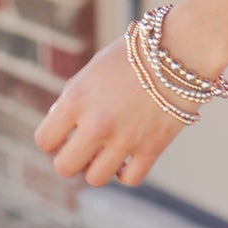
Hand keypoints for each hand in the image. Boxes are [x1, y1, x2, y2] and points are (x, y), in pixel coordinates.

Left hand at [33, 33, 192, 187]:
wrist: (183, 47)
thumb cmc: (137, 52)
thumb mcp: (95, 68)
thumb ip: (74, 96)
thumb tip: (60, 121)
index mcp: (77, 98)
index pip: (44, 140)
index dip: (53, 139)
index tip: (65, 132)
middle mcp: (97, 123)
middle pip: (65, 167)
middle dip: (72, 158)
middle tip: (85, 145)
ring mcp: (125, 139)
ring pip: (95, 179)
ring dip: (98, 167)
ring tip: (108, 150)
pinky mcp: (152, 148)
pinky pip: (129, 179)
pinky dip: (126, 172)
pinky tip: (128, 156)